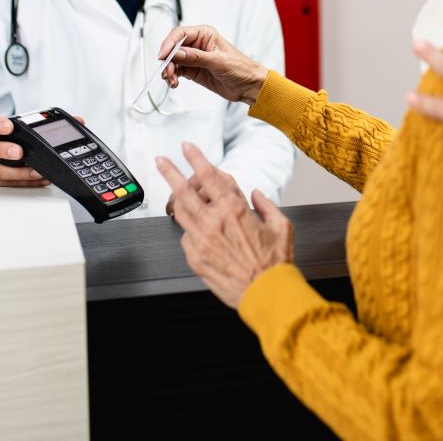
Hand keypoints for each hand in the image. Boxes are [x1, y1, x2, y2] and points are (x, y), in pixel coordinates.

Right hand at [0, 112, 49, 187]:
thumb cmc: (3, 136)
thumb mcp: (9, 127)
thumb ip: (21, 128)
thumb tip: (42, 132)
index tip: (9, 126)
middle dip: (2, 151)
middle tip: (19, 152)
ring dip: (17, 173)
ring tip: (35, 172)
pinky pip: (2, 183)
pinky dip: (23, 182)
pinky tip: (37, 179)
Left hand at [156, 142, 293, 308]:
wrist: (266, 294)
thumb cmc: (275, 263)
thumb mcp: (281, 225)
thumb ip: (267, 205)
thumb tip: (256, 195)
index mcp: (234, 209)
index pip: (209, 176)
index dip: (195, 158)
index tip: (187, 148)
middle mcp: (214, 222)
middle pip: (183, 190)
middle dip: (170, 171)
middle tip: (161, 161)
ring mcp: (201, 241)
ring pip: (180, 212)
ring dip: (174, 198)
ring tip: (171, 190)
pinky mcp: (196, 258)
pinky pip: (186, 237)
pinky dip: (189, 228)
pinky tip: (195, 228)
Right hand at [157, 25, 267, 104]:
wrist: (249, 85)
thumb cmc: (241, 68)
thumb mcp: (218, 61)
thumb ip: (196, 57)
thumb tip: (176, 53)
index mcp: (205, 34)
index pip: (180, 34)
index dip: (169, 44)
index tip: (163, 56)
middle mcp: (197, 44)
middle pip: (173, 48)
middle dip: (168, 60)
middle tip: (167, 73)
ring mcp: (194, 58)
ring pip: (173, 61)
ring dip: (169, 71)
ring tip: (172, 81)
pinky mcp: (193, 70)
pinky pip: (177, 71)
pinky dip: (173, 77)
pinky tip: (175, 83)